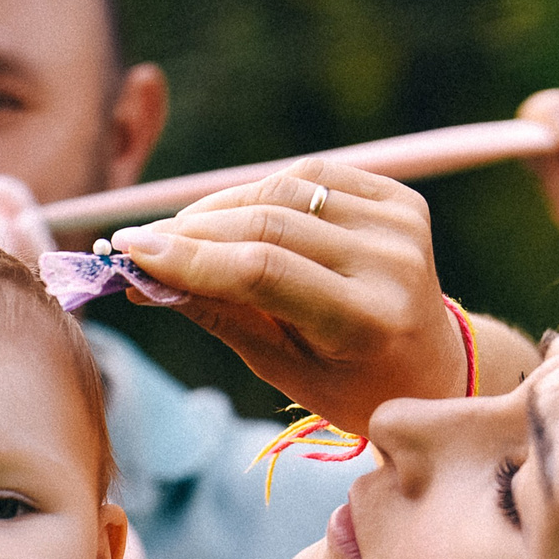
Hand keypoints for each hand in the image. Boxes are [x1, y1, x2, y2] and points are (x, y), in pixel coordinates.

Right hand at [111, 159, 463, 435]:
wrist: (430, 366)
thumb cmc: (347, 382)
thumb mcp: (279, 368)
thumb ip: (216, 313)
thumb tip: (140, 278)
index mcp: (366, 320)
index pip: (261, 270)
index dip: (188, 256)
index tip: (129, 252)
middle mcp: (393, 264)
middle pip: (268, 223)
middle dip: (190, 229)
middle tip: (137, 242)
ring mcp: (401, 225)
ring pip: (285, 189)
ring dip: (219, 208)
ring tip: (177, 232)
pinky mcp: (401, 199)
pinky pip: (312, 175)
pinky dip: (262, 190)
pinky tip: (229, 215)